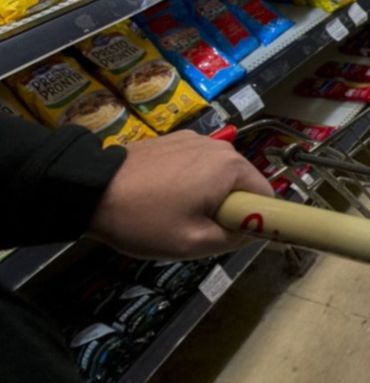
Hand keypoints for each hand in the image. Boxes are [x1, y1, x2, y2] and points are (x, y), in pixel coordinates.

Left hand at [88, 130, 272, 259]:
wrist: (89, 190)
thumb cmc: (145, 219)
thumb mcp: (195, 243)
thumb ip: (235, 239)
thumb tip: (253, 231)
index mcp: (231, 168)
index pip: (267, 196)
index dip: (257, 219)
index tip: (233, 235)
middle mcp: (219, 146)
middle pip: (243, 183)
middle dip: (231, 207)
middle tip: (200, 228)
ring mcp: (195, 139)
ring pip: (220, 174)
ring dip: (210, 194)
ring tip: (177, 212)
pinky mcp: (174, 139)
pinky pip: (198, 164)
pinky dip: (192, 180)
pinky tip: (165, 195)